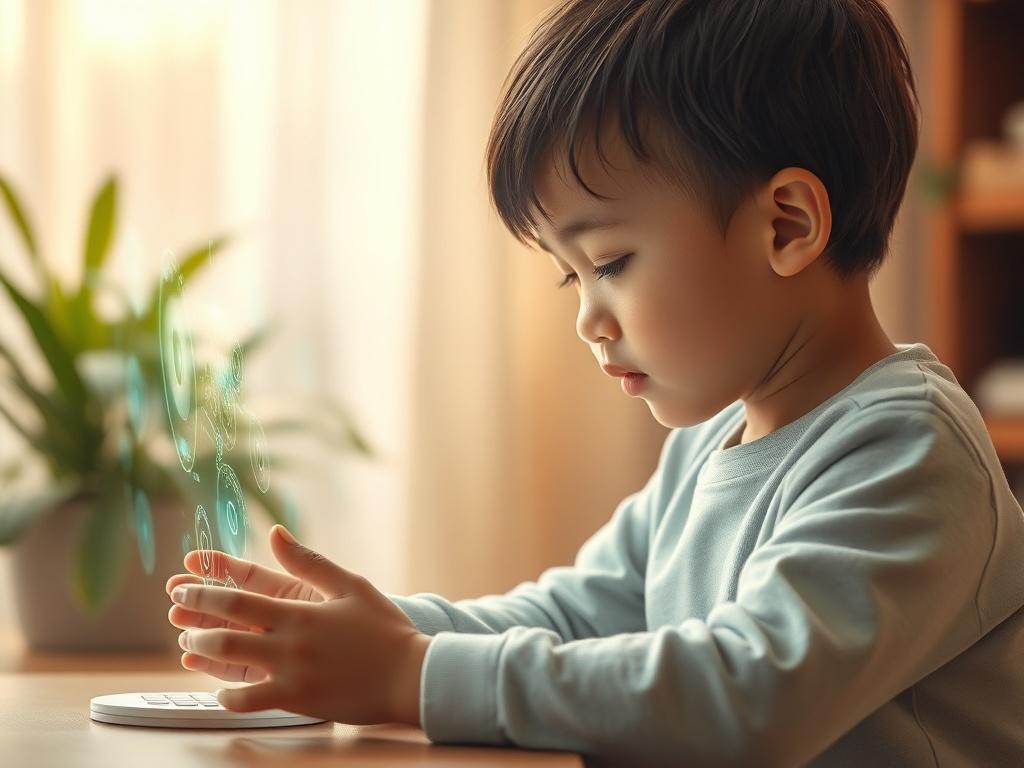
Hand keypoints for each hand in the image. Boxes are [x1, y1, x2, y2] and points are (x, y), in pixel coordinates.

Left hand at [165, 524, 429, 725]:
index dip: (203, 592)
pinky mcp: (297, 701)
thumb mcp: (351, 585)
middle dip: (195, 621)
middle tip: (177, 614)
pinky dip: (229, 697)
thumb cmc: (384, 629)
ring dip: (204, 655)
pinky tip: (221, 691)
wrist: (410, 675)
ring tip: (190, 647)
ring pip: (232, 666)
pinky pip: (250, 701)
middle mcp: (288, 643)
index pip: (237, 599)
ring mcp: (290, 674)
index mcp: (299, 611)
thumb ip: (309, 561)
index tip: (182, 586)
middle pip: (225, 632)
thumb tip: (276, 532)